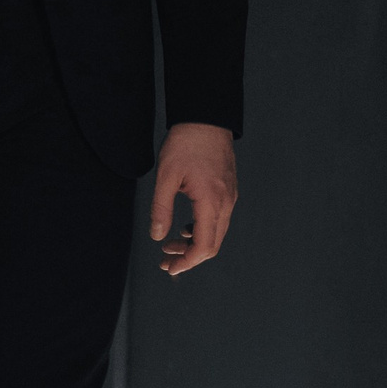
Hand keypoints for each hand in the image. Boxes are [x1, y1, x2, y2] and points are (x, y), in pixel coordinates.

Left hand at [150, 123, 236, 276]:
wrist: (206, 118)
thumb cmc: (186, 143)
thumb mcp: (165, 176)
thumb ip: (160, 208)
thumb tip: (157, 236)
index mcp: (211, 202)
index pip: (204, 246)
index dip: (187, 262)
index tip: (170, 268)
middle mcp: (225, 203)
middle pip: (212, 244)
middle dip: (189, 257)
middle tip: (166, 262)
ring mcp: (229, 197)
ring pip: (216, 233)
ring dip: (194, 243)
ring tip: (170, 244)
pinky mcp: (227, 190)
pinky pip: (218, 219)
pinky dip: (201, 229)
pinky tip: (184, 228)